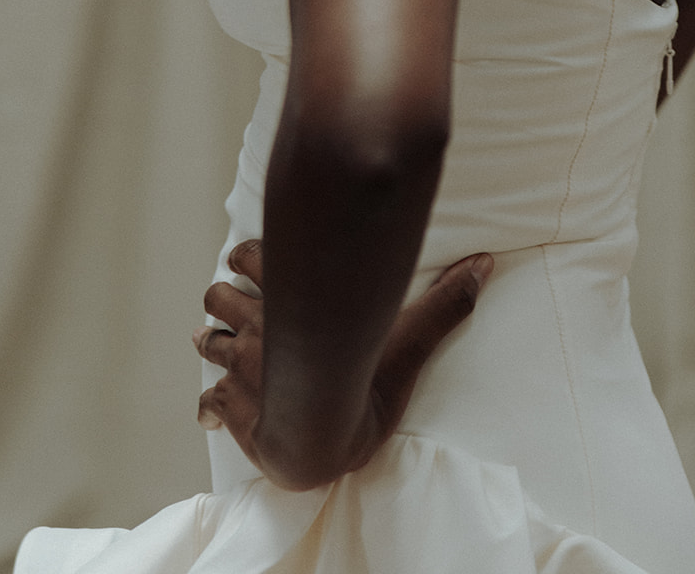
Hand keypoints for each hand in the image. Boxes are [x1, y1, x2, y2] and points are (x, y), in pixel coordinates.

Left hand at [195, 241, 492, 485]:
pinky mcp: (231, 407)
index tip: (248, 259)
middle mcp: (258, 326)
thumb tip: (486, 264)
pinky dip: (211, 402)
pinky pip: (209, 401)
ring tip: (215, 340)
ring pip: (209, 341)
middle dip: (224, 298)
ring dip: (213, 340)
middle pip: (220, 295)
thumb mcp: (411, 336)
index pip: (251, 257)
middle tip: (233, 301)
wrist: (323, 436)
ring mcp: (241, 368)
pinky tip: (215, 405)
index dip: (247, 257)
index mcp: (288, 298)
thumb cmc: (364, 382)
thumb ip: (445, 301)